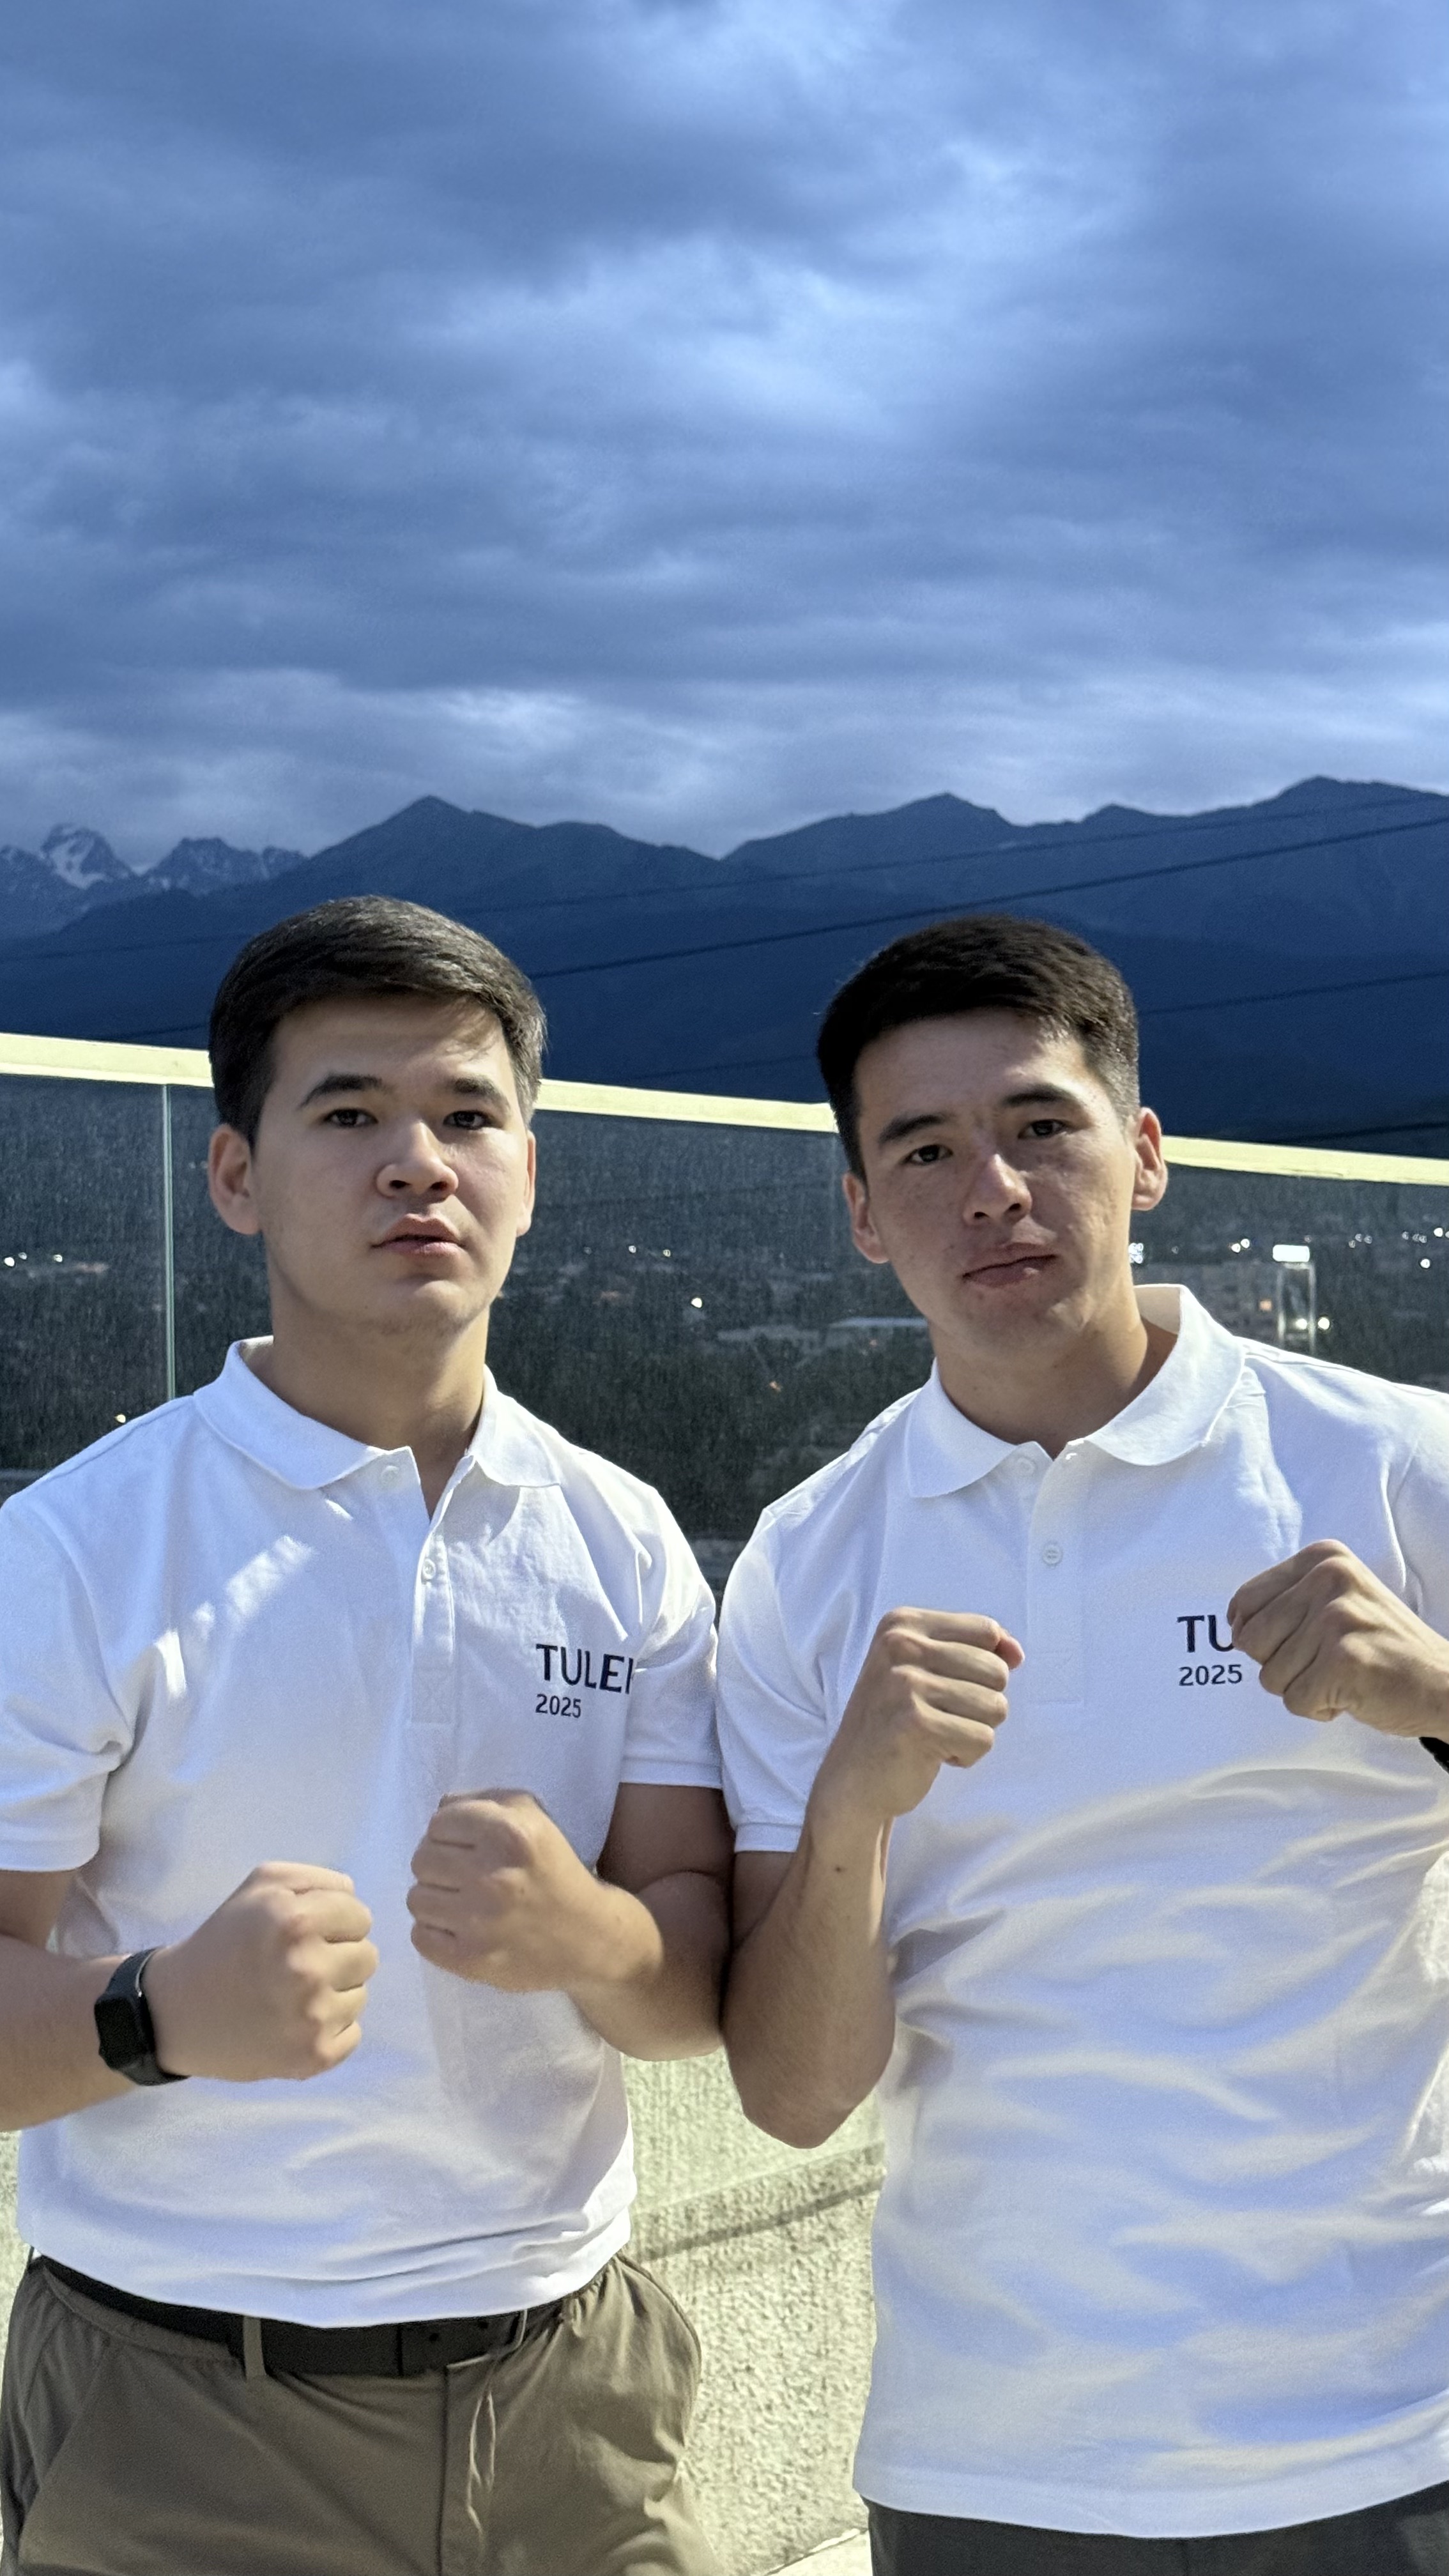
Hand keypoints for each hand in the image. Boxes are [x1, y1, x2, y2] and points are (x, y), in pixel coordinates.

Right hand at [144, 1864, 377, 2080]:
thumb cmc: (223, 1941)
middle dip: (338, 1956)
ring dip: (335, 1993)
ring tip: (291, 1994)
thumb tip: (354, 1895)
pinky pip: (353, 2034)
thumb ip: (315, 1880)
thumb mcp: (260, 1886)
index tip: (307, 1934)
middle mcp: (308, 1970)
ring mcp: (312, 2018)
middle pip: (368, 1956)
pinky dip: (331, 2029)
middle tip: (298, 1965)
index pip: (361, 1917)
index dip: (335, 1922)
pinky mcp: (312, 2057)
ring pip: (361, 1996)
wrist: (177, 2011)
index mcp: (296, 1922)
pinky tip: (294, 2023)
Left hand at [408, 1791, 614, 1991]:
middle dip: (440, 1864)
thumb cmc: (554, 1870)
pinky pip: (419, 1936)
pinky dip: (434, 1932)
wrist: (588, 1937)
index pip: (439, 1823)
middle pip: (421, 1859)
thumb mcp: (533, 1818)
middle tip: (465, 1875)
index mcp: (511, 1834)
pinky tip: (462, 1928)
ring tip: (464, 1903)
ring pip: (415, 1898)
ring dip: (435, 1899)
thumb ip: (485, 1801)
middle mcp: (494, 1877)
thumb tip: (439, 1811)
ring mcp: (480, 1923)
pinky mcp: (470, 1960)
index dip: (450, 1832)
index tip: (468, 1845)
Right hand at [810, 1608, 1023, 1837]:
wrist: (853, 1779)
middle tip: (939, 1716)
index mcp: (903, 1623)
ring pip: (996, 1707)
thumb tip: (1016, 1652)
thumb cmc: (897, 1720)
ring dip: (973, 1730)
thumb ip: (974, 1651)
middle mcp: (901, 1646)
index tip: (954, 1686)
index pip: (986, 1630)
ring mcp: (906, 1684)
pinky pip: (983, 1739)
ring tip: (936, 1734)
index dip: (988, 1665)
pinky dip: (966, 1755)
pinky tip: (932, 1754)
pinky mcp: (916, 1724)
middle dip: (980, 1703)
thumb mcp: (925, 1668)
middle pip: (997, 1670)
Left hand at [1229, 1541, 1448, 1736]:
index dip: (1256, 1636)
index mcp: (1323, 1558)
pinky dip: (1320, 1709)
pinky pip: (1296, 1701)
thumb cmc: (1383, 1646)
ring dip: (1303, 1688)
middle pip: (1250, 1641)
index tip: (1291, 1644)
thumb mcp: (1339, 1599)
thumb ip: (1287, 1602)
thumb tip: (1232, 1624)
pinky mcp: (1344, 1659)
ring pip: (1270, 1676)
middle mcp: (1328, 1578)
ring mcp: (1336, 1617)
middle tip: (1325, 1664)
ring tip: (1342, 1676)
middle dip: (1281, 1666)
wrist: (1445, 1682)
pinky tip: (1352, 1694)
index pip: (1244, 1602)